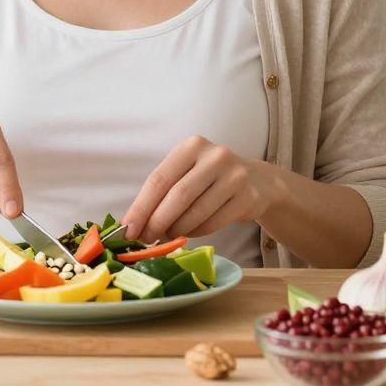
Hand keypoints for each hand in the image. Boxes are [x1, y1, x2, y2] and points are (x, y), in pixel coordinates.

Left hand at [120, 136, 264, 242]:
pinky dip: (197, 232)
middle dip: (157, 222)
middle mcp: (215, 156)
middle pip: (178, 196)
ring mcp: (235, 176)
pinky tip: (191, 231)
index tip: (128, 229)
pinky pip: (214, 222)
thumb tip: (132, 224)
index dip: (141, 207)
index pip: (160, 179)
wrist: (257, 181)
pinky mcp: (248, 197)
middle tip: (147, 239)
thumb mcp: (185, 174)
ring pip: (196, 212)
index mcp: (191, 146)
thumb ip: (161, 194)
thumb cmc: (209, 179)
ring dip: (178, 229)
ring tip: (169, 235)